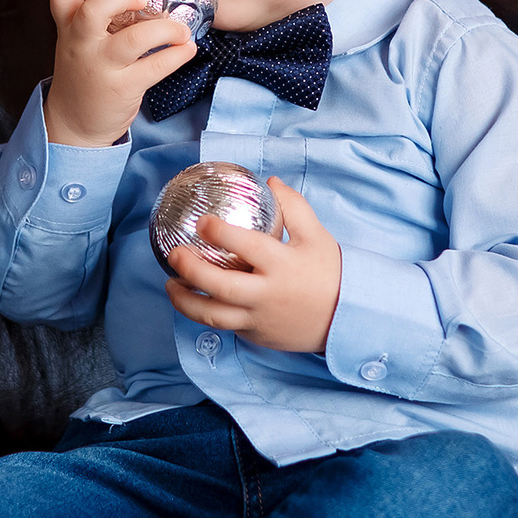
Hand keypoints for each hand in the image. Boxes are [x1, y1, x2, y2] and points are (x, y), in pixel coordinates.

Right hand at [44, 0, 197, 147]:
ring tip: (180, 30)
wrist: (74, 123)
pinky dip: (178, 54)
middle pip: (95, 8)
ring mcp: (101, 67)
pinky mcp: (122, 88)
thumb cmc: (83, 74)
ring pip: (135, 38)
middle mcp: (81, 44)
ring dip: (167, 28)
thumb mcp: (77, 41)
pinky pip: (156, 66)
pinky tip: (187, 49)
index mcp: (68, 27)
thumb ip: (96, 17)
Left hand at [165, 177, 341, 353]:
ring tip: (170, 285)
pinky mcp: (256, 335)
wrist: (346, 318)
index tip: (202, 221)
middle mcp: (268, 294)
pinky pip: (224, 326)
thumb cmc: (330, 273)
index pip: (247, 246)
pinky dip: (204, 313)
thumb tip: (271, 182)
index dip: (220, 233)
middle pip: (220, 286)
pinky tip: (192, 299)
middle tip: (174, 254)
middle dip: (191, 270)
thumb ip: (294, 207)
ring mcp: (259, 318)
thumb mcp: (316, 236)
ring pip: (213, 315)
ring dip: (185, 301)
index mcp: (283, 265)